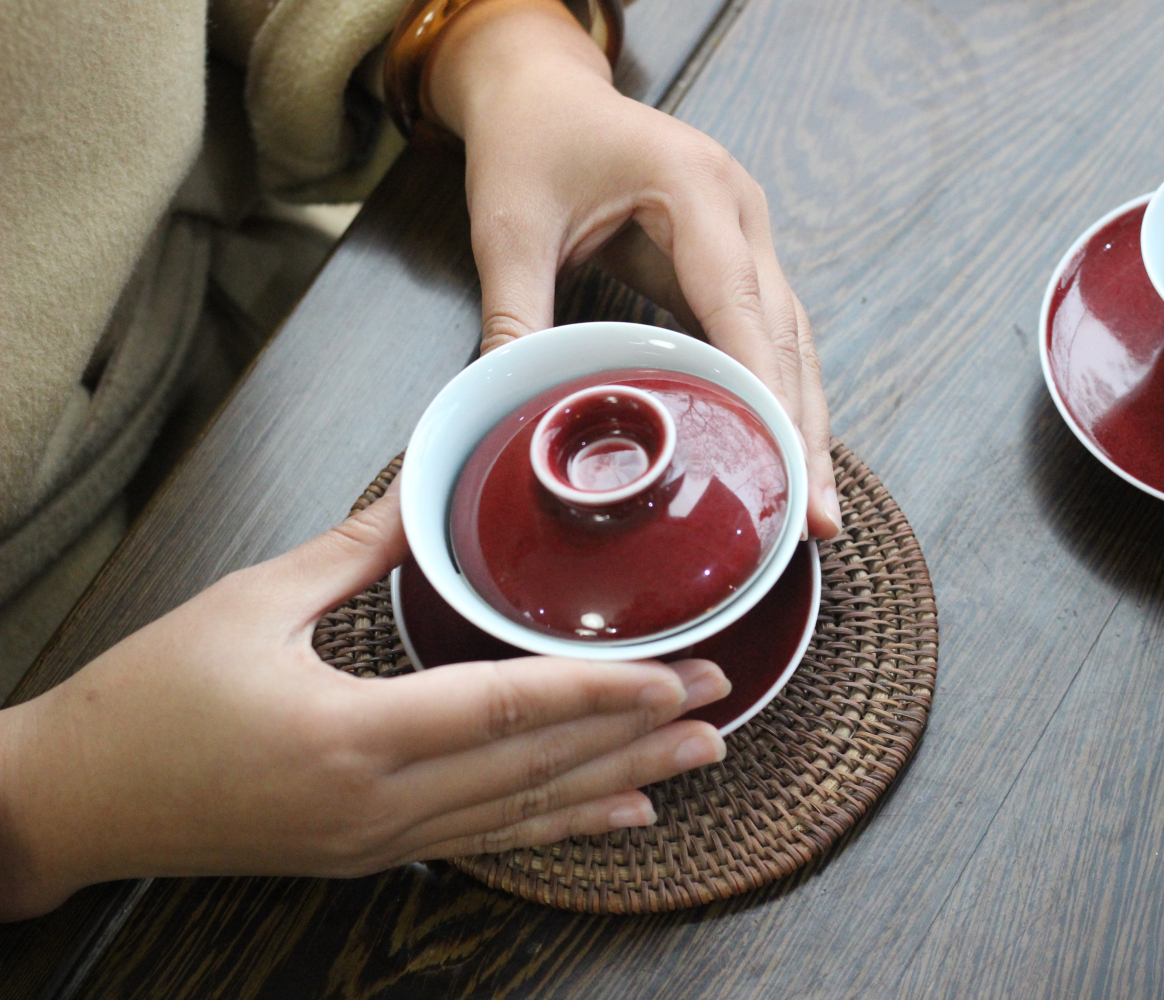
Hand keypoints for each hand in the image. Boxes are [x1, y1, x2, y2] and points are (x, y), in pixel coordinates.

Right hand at [0, 486, 728, 920]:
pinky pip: (487, 841)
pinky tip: (616, 819)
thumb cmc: (147, 702)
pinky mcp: (370, 855)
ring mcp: (377, 842)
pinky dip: (559, 825)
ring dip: (619, 786)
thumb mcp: (249, 604)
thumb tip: (419, 487)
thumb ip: (352, 547)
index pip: (504, 709)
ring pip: (524, 813)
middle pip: (535, 769)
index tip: (673, 675)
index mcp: (350, 735)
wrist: (73, 803)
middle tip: (720, 705)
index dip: (598, 692)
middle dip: (638, 737)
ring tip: (697, 763)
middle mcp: (377, 806)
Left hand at [425, 0, 841, 537]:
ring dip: (803, 419)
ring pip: (793, 338)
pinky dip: (779, 392)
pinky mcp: (736, 255)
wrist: (543, 89)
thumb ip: (514, 313)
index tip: (779, 458)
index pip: (737, 301)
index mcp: (692, 186)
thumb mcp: (509, 225)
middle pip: (786, 331)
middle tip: (815, 514)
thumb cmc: (531, 142)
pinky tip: (783, 450)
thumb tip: (508, 403)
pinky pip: (770, 332)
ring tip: (814, 505)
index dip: (762, 386)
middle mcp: (739, 207)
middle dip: (801, 424)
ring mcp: (747, 230)